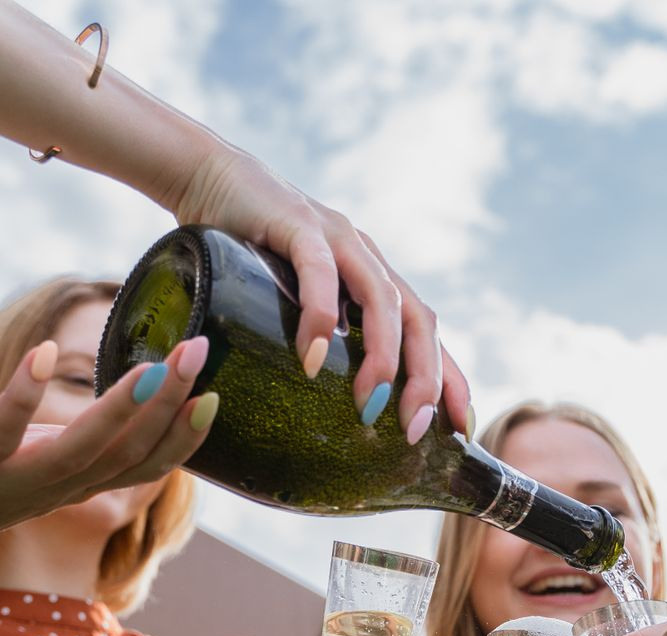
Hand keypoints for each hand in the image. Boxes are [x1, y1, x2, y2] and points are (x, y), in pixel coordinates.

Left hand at [0, 338, 212, 566]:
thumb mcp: (43, 462)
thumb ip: (90, 441)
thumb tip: (140, 399)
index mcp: (78, 484)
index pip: (146, 466)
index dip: (185, 436)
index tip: (217, 395)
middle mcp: (54, 487)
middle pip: (125, 452)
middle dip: (167, 404)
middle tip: (199, 351)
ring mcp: (10, 478)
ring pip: (78, 450)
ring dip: (118, 409)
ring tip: (152, 366)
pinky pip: (1, 430)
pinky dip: (25, 394)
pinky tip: (45, 354)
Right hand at [169, 147, 472, 440]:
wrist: (207, 177)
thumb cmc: (246, 251)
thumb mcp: (289, 301)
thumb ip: (312, 338)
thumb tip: (311, 405)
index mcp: (373, 277)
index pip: (427, 331)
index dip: (450, 378)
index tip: (460, 428)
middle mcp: (367, 257)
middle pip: (418, 319)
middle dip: (426, 378)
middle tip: (416, 428)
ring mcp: (337, 237)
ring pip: (382, 298)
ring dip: (382, 356)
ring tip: (370, 404)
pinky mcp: (298, 223)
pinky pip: (320, 272)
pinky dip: (321, 316)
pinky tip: (311, 359)